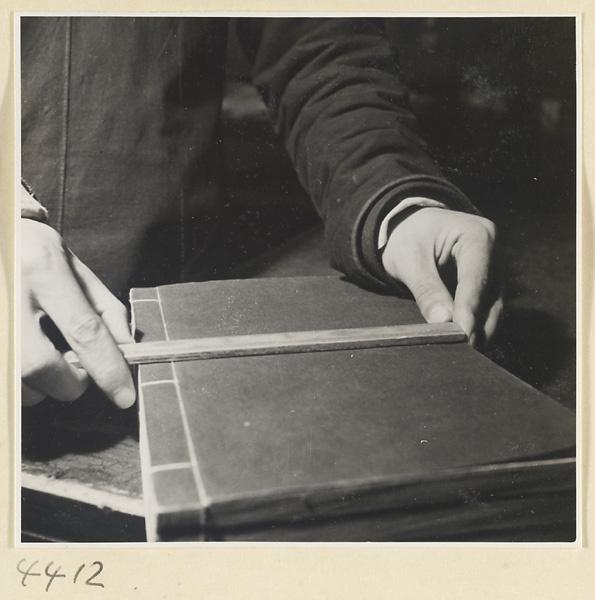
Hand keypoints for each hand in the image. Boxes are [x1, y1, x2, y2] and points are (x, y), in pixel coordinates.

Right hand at [21, 219, 135, 407]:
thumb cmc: (33, 251)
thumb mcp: (74, 267)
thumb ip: (104, 309)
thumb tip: (127, 349)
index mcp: (43, 269)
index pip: (84, 330)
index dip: (108, 369)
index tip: (124, 395)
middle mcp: (9, 292)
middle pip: (40, 366)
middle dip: (68, 382)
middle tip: (77, 371)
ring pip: (14, 380)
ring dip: (38, 386)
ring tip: (45, 361)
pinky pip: (2, 380)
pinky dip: (18, 381)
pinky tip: (25, 359)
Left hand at [382, 207, 501, 348]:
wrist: (410, 227)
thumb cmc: (408, 238)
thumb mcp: (409, 261)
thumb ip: (426, 290)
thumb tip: (442, 321)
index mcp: (477, 235)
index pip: (476, 278)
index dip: (469, 308)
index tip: (463, 333)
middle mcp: (493, 251)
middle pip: (491, 295)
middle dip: (477, 324)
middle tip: (461, 350)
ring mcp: (494, 269)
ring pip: (494, 306)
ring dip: (481, 330)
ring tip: (463, 352)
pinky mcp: (488, 284)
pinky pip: (488, 309)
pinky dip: (478, 326)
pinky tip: (466, 343)